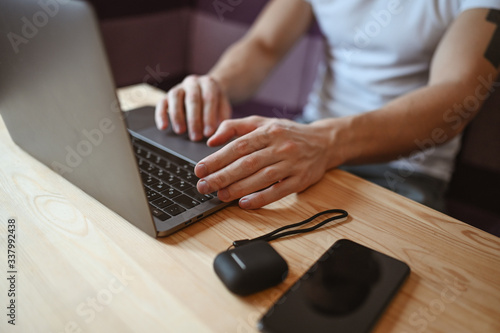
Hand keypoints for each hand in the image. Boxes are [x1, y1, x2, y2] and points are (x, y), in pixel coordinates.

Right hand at [155, 75, 231, 140]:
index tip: (209, 133)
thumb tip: (218, 135)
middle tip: (196, 137)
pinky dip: (161, 115)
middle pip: (192, 99)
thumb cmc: (216, 103)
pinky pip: (162, 103)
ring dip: (177, 116)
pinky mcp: (167, 95)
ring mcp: (179, 87)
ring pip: (175, 97)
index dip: (208, 116)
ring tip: (180, 132)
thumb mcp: (223, 108)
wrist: (207, 90)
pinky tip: (163, 127)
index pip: (209, 98)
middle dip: (194, 120)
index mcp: (209, 83)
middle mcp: (193, 82)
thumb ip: (222, 118)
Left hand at [194, 116, 332, 208]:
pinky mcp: (301, 180)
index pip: (238, 146)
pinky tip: (244, 203)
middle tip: (204, 186)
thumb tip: (211, 140)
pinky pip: (279, 191)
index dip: (217, 159)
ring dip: (238, 189)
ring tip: (220, 195)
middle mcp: (281, 147)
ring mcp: (292, 164)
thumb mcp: (263, 122)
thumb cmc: (288, 133)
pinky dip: (261, 199)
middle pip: (247, 163)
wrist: (324, 142)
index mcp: (269, 131)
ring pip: (261, 178)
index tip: (200, 169)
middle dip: (222, 176)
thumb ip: (235, 127)